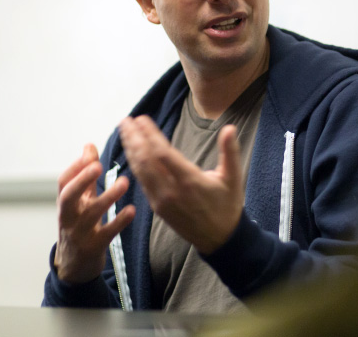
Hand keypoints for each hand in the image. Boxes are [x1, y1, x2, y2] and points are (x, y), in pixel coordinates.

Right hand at [54, 144, 135, 282]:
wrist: (75, 267)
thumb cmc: (79, 225)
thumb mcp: (80, 201)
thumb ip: (85, 175)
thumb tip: (88, 146)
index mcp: (66, 203)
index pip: (64, 182)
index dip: (76, 167)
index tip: (90, 152)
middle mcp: (68, 217)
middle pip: (69, 196)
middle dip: (82, 180)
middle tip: (97, 165)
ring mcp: (79, 233)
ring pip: (91, 214)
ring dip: (108, 197)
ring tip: (124, 182)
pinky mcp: (94, 247)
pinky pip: (107, 233)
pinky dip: (119, 221)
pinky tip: (131, 210)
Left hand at [118, 115, 243, 254]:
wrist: (220, 239)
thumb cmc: (228, 205)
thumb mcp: (233, 178)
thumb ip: (230, 152)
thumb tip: (229, 128)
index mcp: (190, 181)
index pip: (163, 153)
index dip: (150, 135)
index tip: (141, 119)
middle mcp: (172, 191)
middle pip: (146, 160)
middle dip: (134, 139)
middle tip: (125, 121)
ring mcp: (162, 200)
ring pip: (140, 171)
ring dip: (130, 150)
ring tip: (124, 132)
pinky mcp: (158, 207)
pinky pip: (142, 182)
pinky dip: (135, 165)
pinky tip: (131, 153)